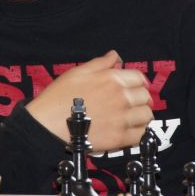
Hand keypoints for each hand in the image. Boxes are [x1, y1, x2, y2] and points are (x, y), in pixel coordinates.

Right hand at [25, 50, 152, 150]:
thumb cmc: (58, 98)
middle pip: (145, 96)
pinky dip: (139, 132)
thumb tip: (115, 56)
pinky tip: (130, 130)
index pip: (139, 77)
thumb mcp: (78, 73)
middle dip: (140, 98)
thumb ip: (100, 63)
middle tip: (133, 102)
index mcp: (112, 79)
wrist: (47, 126)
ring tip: (132, 116)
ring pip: (146, 115)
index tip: (135, 86)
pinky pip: (141, 135)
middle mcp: (121, 98)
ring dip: (141, 114)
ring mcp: (122, 119)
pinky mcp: (119, 139)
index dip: (137, 81)